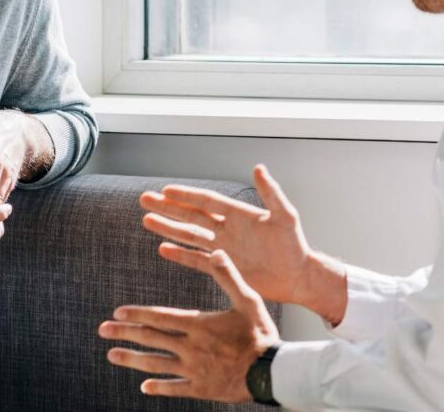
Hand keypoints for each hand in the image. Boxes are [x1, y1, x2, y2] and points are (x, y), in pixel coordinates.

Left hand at [99, 249, 279, 401]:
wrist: (272, 372)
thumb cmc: (260, 333)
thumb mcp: (248, 299)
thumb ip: (228, 275)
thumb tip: (216, 251)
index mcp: (198, 324)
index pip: (160, 317)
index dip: (137, 314)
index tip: (118, 312)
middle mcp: (190, 347)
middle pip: (151, 338)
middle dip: (124, 333)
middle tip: (102, 330)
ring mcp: (194, 370)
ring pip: (155, 364)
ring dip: (131, 359)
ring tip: (112, 355)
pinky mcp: (201, 388)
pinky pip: (174, 388)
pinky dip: (158, 387)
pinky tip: (144, 387)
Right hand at [141, 164, 315, 304]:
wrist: (298, 276)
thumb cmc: (295, 245)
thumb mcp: (285, 216)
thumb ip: (271, 193)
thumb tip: (258, 167)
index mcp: (238, 214)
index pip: (206, 201)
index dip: (186, 195)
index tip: (165, 189)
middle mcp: (227, 229)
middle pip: (191, 215)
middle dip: (168, 208)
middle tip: (145, 199)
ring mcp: (223, 249)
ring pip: (190, 235)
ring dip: (168, 228)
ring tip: (147, 220)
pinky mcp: (223, 268)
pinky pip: (196, 260)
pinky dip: (180, 254)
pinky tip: (163, 248)